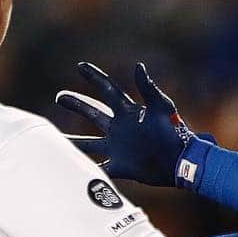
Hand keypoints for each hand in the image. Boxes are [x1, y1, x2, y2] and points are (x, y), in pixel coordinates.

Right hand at [56, 62, 194, 185]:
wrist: (182, 161)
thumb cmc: (176, 132)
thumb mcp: (162, 107)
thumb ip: (149, 88)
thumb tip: (138, 66)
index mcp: (128, 112)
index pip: (107, 90)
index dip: (94, 77)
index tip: (80, 66)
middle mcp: (120, 128)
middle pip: (92, 112)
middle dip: (76, 104)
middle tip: (60, 97)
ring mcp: (118, 147)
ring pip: (89, 143)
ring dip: (72, 140)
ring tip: (55, 137)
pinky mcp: (121, 166)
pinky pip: (100, 168)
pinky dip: (87, 170)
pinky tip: (71, 171)